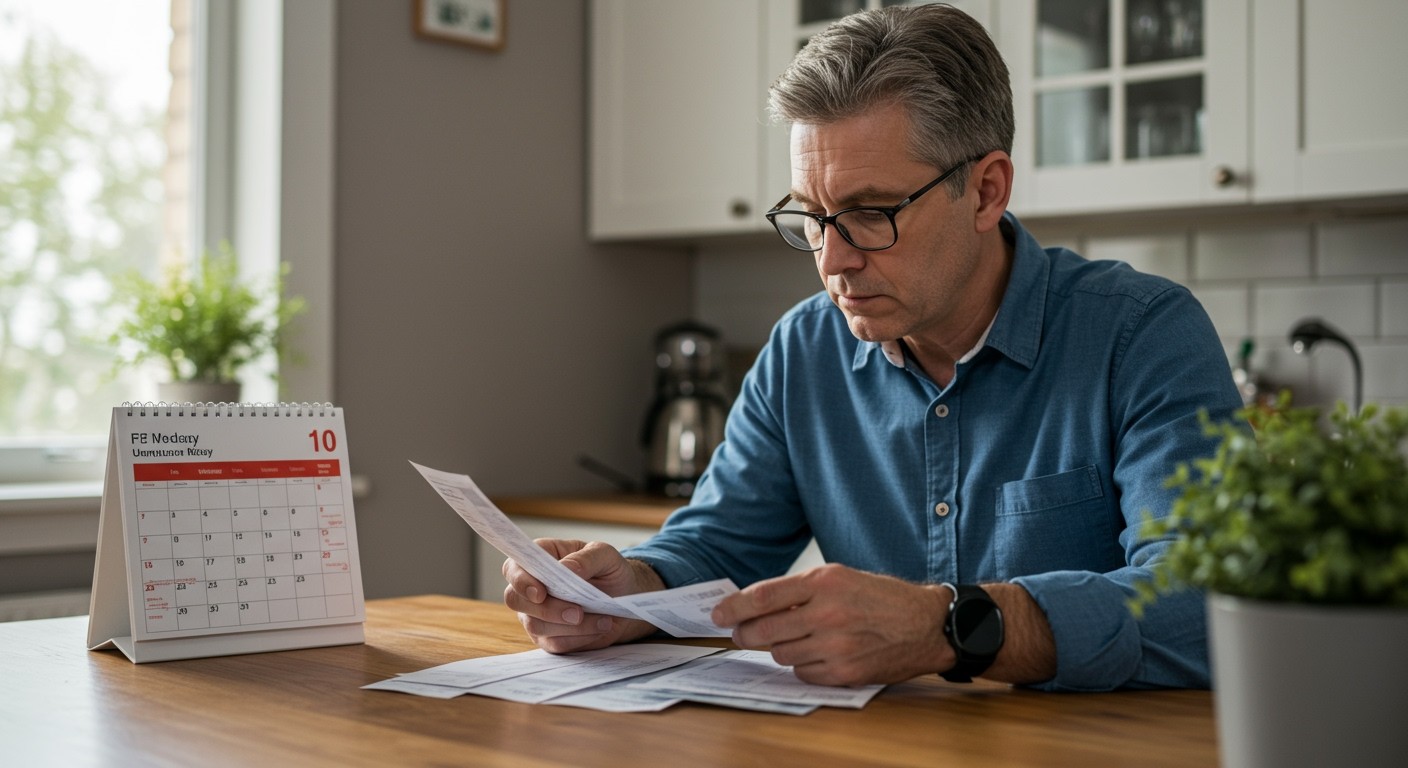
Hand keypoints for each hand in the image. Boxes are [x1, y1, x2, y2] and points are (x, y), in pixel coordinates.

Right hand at [501, 538, 661, 653]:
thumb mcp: (606, 555)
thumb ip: (586, 558)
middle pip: (515, 600)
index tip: (541, 592)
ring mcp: (535, 614)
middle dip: (546, 609)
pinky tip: (599, 628)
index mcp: (540, 558)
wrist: (625, 599)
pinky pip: (554, 643)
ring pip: (535, 625)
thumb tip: (566, 569)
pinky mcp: (548, 637)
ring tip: (602, 620)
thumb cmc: (609, 570)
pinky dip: (579, 638)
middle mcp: (531, 586)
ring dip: (570, 627)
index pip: (513, 568)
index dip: (521, 580)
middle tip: (577, 613)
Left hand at [711, 564, 953, 686]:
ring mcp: (836, 645)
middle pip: (764, 630)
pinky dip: (802, 666)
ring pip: (780, 654)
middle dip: (745, 634)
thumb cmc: (881, 598)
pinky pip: (803, 673)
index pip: (763, 597)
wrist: (926, 624)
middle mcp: (828, 613)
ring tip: (794, 639)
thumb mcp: (841, 577)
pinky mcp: (845, 672)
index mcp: (824, 582)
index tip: (718, 615)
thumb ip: (800, 590)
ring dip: (778, 649)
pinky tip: (816, 654)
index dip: (733, 608)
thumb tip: (754, 606)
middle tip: (741, 634)